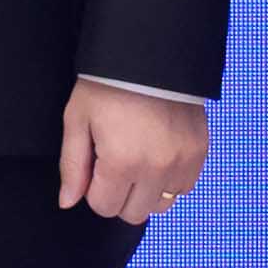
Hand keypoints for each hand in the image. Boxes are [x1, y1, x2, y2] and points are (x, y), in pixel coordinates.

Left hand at [56, 80, 209, 226]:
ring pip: (162, 204)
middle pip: (133, 213)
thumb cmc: (108, 85)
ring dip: (146, 191)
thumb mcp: (77, 120)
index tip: (95, 166)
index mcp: (122, 162)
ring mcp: (182, 161)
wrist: (150, 54)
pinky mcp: (199, 152)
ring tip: (137, 161)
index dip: (94, 190)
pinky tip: (157, 156)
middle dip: (118, 195)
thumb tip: (68, 201)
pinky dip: (170, 180)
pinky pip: (184, 187)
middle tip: (114, 164)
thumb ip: (72, 166)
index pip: (104, 207)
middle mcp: (156, 168)